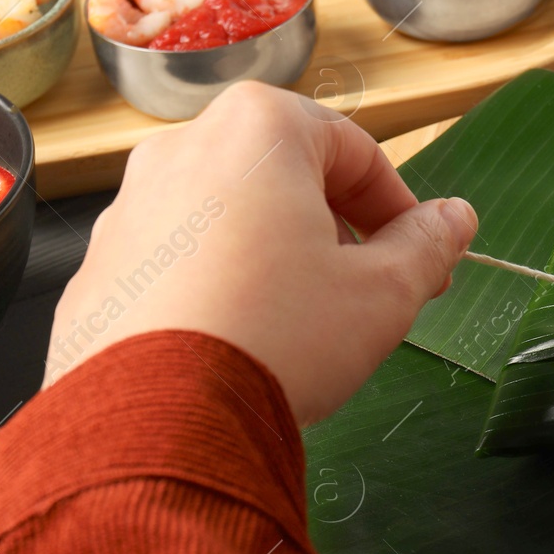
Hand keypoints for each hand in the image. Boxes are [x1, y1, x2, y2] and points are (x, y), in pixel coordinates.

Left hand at [44, 82, 477, 423]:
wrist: (158, 424)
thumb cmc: (277, 339)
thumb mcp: (383, 293)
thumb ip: (426, 245)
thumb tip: (455, 220)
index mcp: (259, 129)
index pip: (356, 150)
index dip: (400, 209)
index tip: (419, 256)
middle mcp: (182, 148)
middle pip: (285, 176)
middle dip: (334, 228)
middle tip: (366, 290)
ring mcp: (129, 208)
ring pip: (226, 217)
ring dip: (273, 256)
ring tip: (300, 326)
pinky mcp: (99, 267)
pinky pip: (175, 263)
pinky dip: (214, 287)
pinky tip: (238, 344)